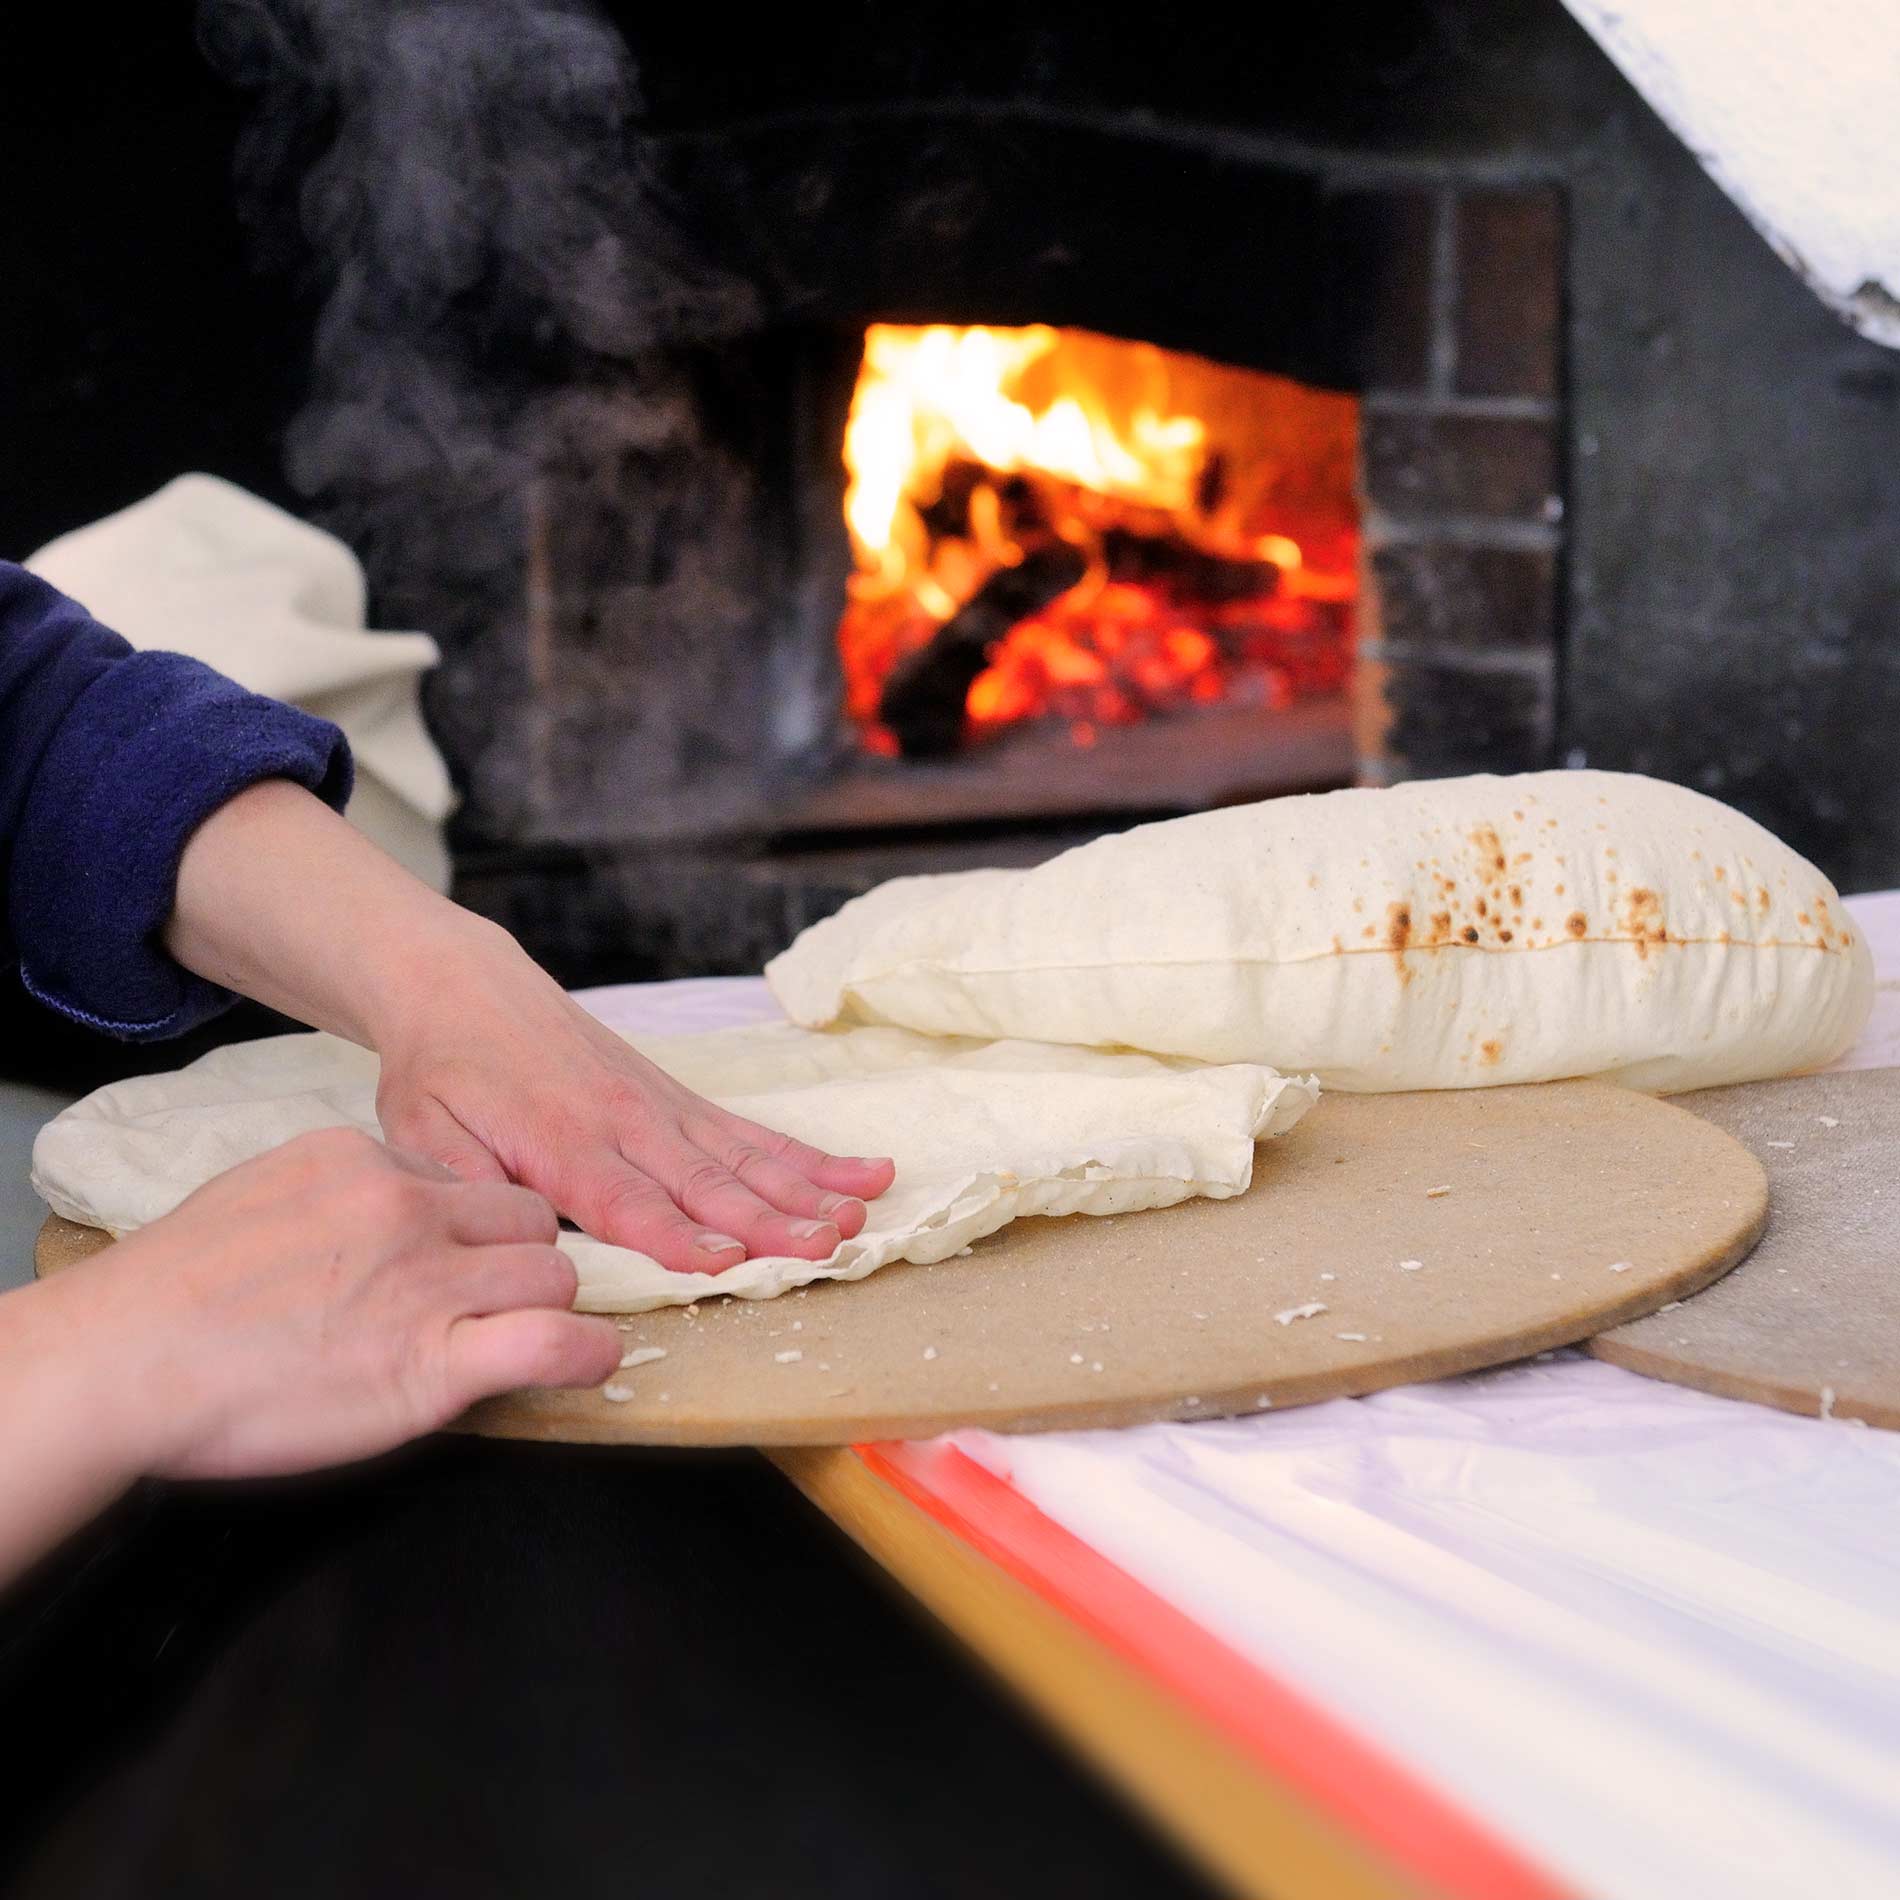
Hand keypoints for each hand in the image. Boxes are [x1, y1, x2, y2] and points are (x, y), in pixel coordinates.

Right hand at [72, 1127, 620, 1479]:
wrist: (121, 1361)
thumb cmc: (169, 1296)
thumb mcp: (262, 1195)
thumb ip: (338, 1198)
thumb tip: (377, 1217)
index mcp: (363, 1161)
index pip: (462, 1180)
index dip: (471, 1226)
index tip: (456, 1260)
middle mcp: (408, 1210)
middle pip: (525, 1219)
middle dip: (520, 1257)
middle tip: (494, 1300)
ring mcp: (427, 1285)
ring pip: (551, 1274)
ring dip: (547, 1306)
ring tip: (526, 1336)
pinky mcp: (435, 1364)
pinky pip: (553, 1342)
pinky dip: (584, 1354)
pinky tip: (586, 1362)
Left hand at [162, 780, 895, 1272]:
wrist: (466, 988)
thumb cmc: (443, 1072)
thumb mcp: (422, 1134)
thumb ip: (466, 1187)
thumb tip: (511, 1242)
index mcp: (560, 1141)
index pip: (627, 1200)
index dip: (677, 1234)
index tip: (727, 1260)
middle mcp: (626, 1123)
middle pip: (707, 1179)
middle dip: (769, 1216)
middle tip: (825, 1245)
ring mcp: (662, 1108)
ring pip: (746, 1156)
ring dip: (806, 1189)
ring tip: (859, 1214)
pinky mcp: (680, 1099)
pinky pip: (753, 1132)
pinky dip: (810, 1156)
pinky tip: (864, 1173)